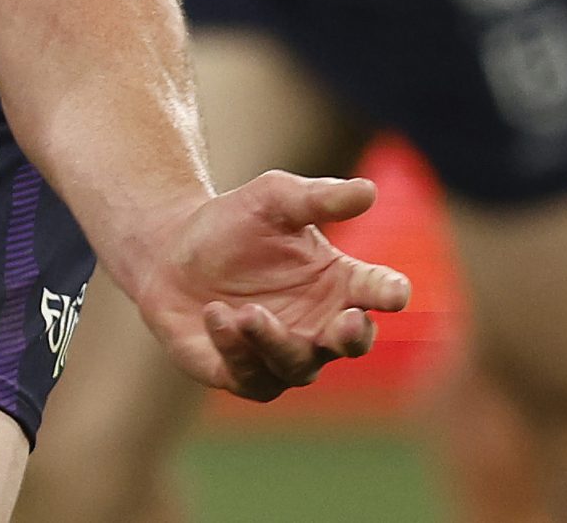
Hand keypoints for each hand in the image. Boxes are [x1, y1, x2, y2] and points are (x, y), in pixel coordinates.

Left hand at [132, 172, 411, 401]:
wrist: (171, 249)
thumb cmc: (235, 223)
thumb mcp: (273, 199)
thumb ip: (319, 198)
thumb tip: (368, 190)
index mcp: (340, 284)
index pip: (376, 291)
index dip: (389, 293)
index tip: (396, 293)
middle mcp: (320, 326)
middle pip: (351, 343)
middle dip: (352, 337)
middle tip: (347, 322)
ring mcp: (283, 354)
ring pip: (297, 365)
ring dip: (276, 342)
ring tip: (248, 312)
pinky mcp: (240, 372)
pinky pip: (248, 375)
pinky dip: (234, 349)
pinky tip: (216, 315)